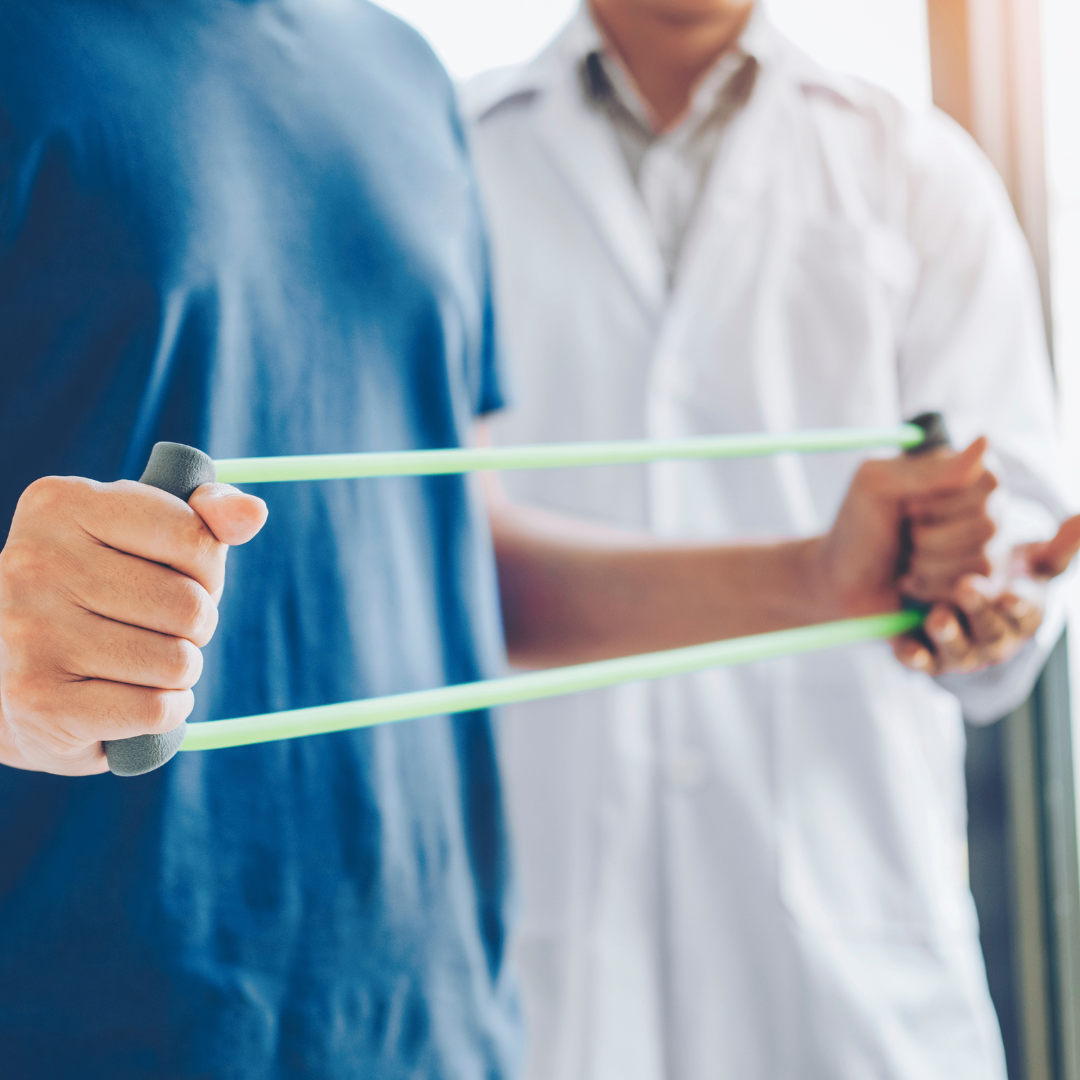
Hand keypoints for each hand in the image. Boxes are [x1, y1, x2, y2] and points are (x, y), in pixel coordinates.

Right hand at [0, 476, 266, 774]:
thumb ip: (205, 518)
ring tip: (140, 665)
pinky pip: (157, 710)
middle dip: (195, 626)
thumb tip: (252, 513)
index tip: (178, 576)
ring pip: (178, 661)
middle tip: (156, 629)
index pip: (194, 535)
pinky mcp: (39, 700)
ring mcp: (28, 632)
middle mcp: (32, 562)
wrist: (10, 678)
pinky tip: (131, 701)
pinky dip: (166, 712)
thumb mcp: (146, 538)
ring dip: (180, 673)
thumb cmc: (98, 595)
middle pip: (190, 606)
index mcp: (61, 503)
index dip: (208, 568)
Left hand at [814, 438, 994, 617]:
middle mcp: (984, 508)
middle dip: (930, 538)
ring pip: (982, 561)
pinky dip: (934, 589)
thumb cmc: (858, 528)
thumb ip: (929, 470)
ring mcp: (986, 549)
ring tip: (906, 562)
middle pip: (988, 525)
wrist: (841, 583)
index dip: (941, 502)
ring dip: (928, 565)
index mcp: (962, 473)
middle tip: (904, 537)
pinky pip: (977, 592)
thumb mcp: (877, 486)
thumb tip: (985, 441)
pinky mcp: (977, 587)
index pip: (988, 483)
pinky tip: (913, 583)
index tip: (907, 508)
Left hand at [893, 514, 1079, 674]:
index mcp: (1022, 615)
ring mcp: (961, 651)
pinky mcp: (927, 657)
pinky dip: (914, 657)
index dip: (1019, 605)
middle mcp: (994, 638)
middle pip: (991, 631)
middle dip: (980, 611)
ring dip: (948, 635)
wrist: (961, 597)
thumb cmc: (1003, 576)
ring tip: (937, 616)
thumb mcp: (1031, 561)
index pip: (1025, 612)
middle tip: (966, 587)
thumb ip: (1059, 547)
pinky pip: (920, 661)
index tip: (1012, 593)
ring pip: (956, 650)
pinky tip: (904, 647)